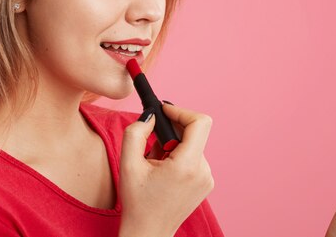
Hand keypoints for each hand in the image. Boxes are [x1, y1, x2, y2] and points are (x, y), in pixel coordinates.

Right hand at [119, 103, 213, 236]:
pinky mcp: (206, 183)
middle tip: (151, 143)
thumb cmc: (137, 202)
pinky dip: (179, 156)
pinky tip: (163, 172)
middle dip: (171, 131)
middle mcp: (204, 171)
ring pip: (193, 145)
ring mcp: (208, 178)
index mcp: (187, 165)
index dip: (181, 111)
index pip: (200, 122)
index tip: (164, 111)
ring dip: (174, 145)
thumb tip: (151, 116)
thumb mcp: (128, 164)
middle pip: (194, 133)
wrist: (148, 233)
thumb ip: (136, 132)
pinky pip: (195, 157)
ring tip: (155, 163)